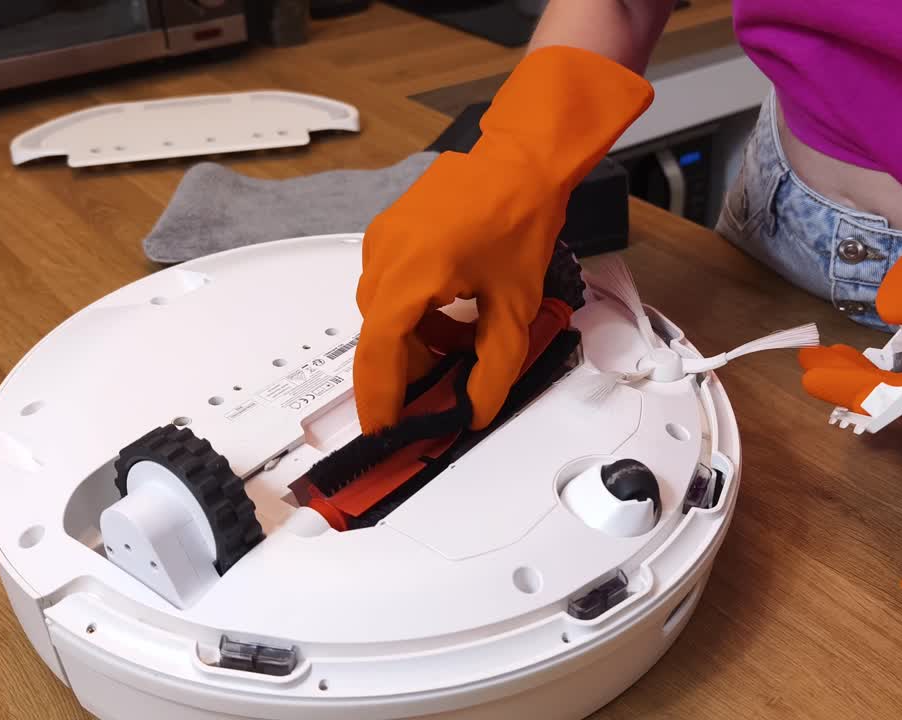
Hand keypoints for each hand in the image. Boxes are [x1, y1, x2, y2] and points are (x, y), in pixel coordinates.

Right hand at [354, 149, 566, 432]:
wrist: (521, 160)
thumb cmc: (520, 222)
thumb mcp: (515, 307)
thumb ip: (494, 367)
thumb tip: (474, 410)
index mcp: (413, 271)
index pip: (381, 350)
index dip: (379, 397)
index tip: (382, 431)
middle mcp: (386, 253)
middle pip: (380, 334)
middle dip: (405, 371)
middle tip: (432, 398)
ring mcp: (383, 238)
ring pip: (383, 312)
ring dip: (414, 339)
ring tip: (458, 347)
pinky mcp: (389, 230)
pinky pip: (389, 286)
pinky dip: (414, 311)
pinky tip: (451, 315)